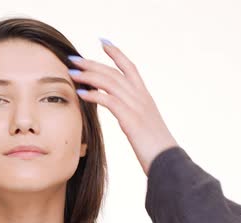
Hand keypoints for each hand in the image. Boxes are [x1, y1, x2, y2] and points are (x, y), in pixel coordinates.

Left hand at [67, 38, 178, 175]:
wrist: (168, 162)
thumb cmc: (156, 150)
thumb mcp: (145, 127)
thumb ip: (134, 116)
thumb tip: (125, 115)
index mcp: (145, 97)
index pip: (130, 68)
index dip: (116, 54)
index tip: (103, 42)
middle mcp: (141, 97)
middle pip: (114, 72)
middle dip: (92, 63)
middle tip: (73, 57)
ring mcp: (137, 107)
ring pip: (109, 83)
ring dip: (88, 76)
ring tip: (71, 72)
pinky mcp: (131, 120)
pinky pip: (109, 101)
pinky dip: (93, 95)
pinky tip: (80, 93)